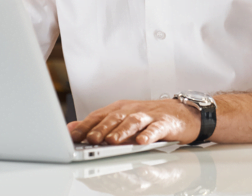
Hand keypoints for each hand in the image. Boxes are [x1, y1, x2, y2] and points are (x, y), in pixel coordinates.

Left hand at [68, 99, 199, 145]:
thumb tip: (71, 128)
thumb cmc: (149, 117)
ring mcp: (149, 116)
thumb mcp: (121, 118)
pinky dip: (149, 135)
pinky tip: (142, 142)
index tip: (73, 136)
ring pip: (133, 122)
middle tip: (90, 139)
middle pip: (114, 118)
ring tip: (112, 141)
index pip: (99, 116)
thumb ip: (97, 124)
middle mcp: (132, 110)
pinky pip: (156, 129)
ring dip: (122, 131)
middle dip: (101, 128)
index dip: (85, 125)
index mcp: (119, 109)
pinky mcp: (165, 123)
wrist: (181, 112)